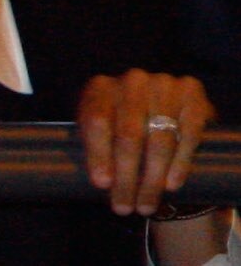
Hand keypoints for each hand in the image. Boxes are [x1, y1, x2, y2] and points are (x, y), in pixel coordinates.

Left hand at [77, 68, 214, 215]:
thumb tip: (104, 183)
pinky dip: (180, 163)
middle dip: (127, 177)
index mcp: (102, 88)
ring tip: (146, 206)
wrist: (161, 106)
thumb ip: (96, 148)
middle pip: (129, 135)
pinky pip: (188, 135)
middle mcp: (132, 81)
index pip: (97, 121)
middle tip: (124, 207)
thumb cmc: (120, 123)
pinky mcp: (192, 96)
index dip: (98, 153)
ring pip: (159, 140)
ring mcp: (164, 85)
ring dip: (152, 178)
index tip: (102, 184)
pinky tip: (171, 185)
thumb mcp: (101, 130)